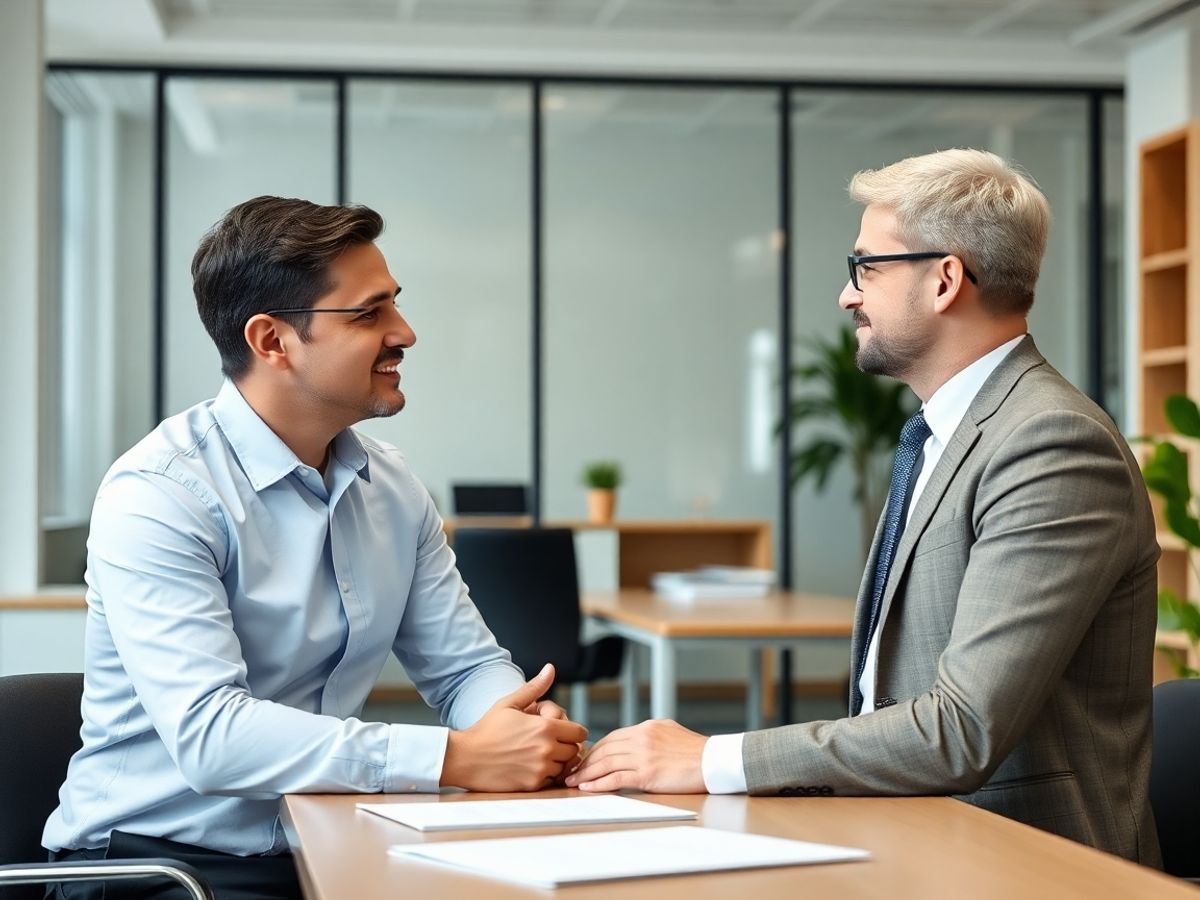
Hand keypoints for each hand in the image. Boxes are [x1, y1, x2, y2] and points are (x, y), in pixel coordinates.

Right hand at [441, 664, 587, 791]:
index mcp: (545, 727)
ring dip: (556, 761)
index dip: (572, 729)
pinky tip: (528, 765)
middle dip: (565, 745)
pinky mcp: (532, 785)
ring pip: (563, 766)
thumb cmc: (487, 729)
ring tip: (536, 752)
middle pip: (574, 750)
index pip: (579, 732)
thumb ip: (534, 688)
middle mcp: (546, 749)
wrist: (465, 757)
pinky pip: (550, 780)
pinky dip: (544, 774)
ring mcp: (540, 769)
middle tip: (546, 740)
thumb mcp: (510, 703)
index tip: (560, 729)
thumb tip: (550, 668)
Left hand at [564, 719, 707, 793]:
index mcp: (647, 727)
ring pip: (606, 763)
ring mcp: (643, 755)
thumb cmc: (696, 751)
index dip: (596, 750)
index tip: (584, 759)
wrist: (715, 761)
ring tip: (573, 782)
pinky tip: (589, 788)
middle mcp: (642, 738)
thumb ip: (651, 734)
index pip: (613, 738)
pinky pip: (616, 779)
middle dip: (585, 761)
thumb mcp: (670, 731)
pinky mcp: (647, 773)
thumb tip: (636, 740)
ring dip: (586, 773)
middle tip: (571, 771)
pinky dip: (599, 783)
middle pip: (605, 749)